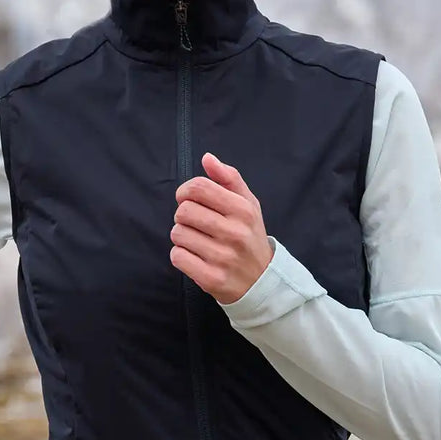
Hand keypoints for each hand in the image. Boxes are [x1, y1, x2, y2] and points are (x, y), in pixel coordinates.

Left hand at [171, 152, 273, 304]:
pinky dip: (181, 256)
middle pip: (183, 211)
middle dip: (183, 215)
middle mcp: (234, 233)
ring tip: (198, 241)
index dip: (185, 191)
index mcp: (243, 210)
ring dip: (182, 236)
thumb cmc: (249, 236)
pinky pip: (177, 257)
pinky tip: (195, 256)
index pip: (199, 188)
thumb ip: (228, 178)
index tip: (187, 198)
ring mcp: (223, 257)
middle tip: (195, 223)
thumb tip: (207, 158)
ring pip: (178, 234)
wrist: (262, 281)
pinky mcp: (211, 278)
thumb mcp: (248, 204)